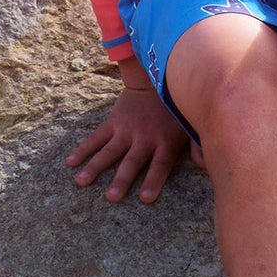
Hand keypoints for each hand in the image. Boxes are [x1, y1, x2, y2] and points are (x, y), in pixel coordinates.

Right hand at [66, 75, 188, 203]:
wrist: (155, 78)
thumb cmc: (175, 109)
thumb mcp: (189, 126)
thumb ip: (196, 146)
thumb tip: (206, 165)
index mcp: (165, 142)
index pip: (160, 165)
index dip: (153, 181)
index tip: (145, 198)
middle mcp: (145, 138)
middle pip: (132, 162)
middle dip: (121, 180)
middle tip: (111, 197)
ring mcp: (127, 130)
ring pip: (109, 152)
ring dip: (95, 167)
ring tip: (81, 182)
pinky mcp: (114, 123)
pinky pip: (96, 138)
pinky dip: (83, 149)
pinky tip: (71, 162)